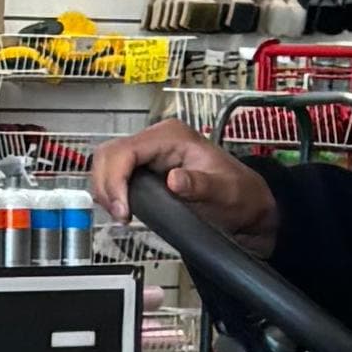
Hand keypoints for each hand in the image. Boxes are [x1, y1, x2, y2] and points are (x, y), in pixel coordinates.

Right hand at [88, 121, 278, 255]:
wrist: (245, 204)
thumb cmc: (239, 194)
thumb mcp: (224, 191)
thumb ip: (200, 185)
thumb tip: (174, 179)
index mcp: (173, 136)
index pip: (126, 150)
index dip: (116, 180)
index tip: (122, 209)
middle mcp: (157, 140)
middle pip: (109, 154)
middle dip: (106, 185)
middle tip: (119, 215)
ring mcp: (149, 153)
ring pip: (106, 163)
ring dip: (106, 190)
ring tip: (121, 214)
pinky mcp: (144, 169)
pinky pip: (114, 175)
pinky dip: (111, 192)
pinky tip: (122, 209)